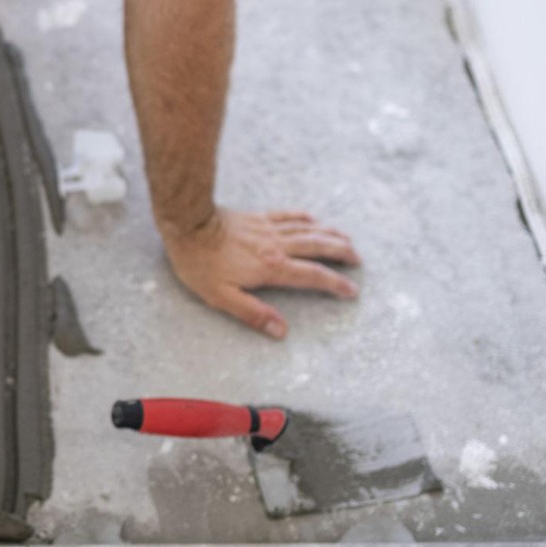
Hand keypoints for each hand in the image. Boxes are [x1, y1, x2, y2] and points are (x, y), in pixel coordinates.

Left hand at [161, 208, 360, 338]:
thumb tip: (280, 331)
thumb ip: (253, 314)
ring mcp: (268, 229)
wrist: (187, 225)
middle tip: (358, 260)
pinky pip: (288, 215)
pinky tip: (314, 220)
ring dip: (331, 234)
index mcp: (271, 267)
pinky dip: (305, 218)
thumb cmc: (199, 263)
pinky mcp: (257, 217)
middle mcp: (276, 246)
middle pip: (318, 247)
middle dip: (342, 253)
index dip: (334, 284)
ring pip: (308, 229)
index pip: (312, 276)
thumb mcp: (221, 297)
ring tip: (347, 239)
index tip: (352, 290)